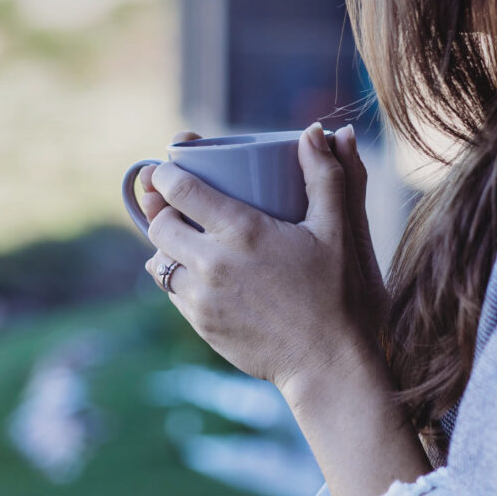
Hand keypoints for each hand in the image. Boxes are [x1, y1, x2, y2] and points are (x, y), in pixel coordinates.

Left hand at [141, 122, 386, 395]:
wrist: (328, 364)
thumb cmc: (337, 292)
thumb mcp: (336, 229)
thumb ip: (326, 176)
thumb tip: (313, 132)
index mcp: (242, 231)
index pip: (180, 190)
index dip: (166, 173)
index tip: (167, 166)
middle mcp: (212, 263)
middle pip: (159, 224)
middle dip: (160, 207)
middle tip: (172, 198)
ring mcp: (202, 298)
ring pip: (159, 261)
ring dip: (165, 243)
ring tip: (182, 233)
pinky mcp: (202, 325)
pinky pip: (172, 292)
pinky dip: (177, 275)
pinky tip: (197, 269)